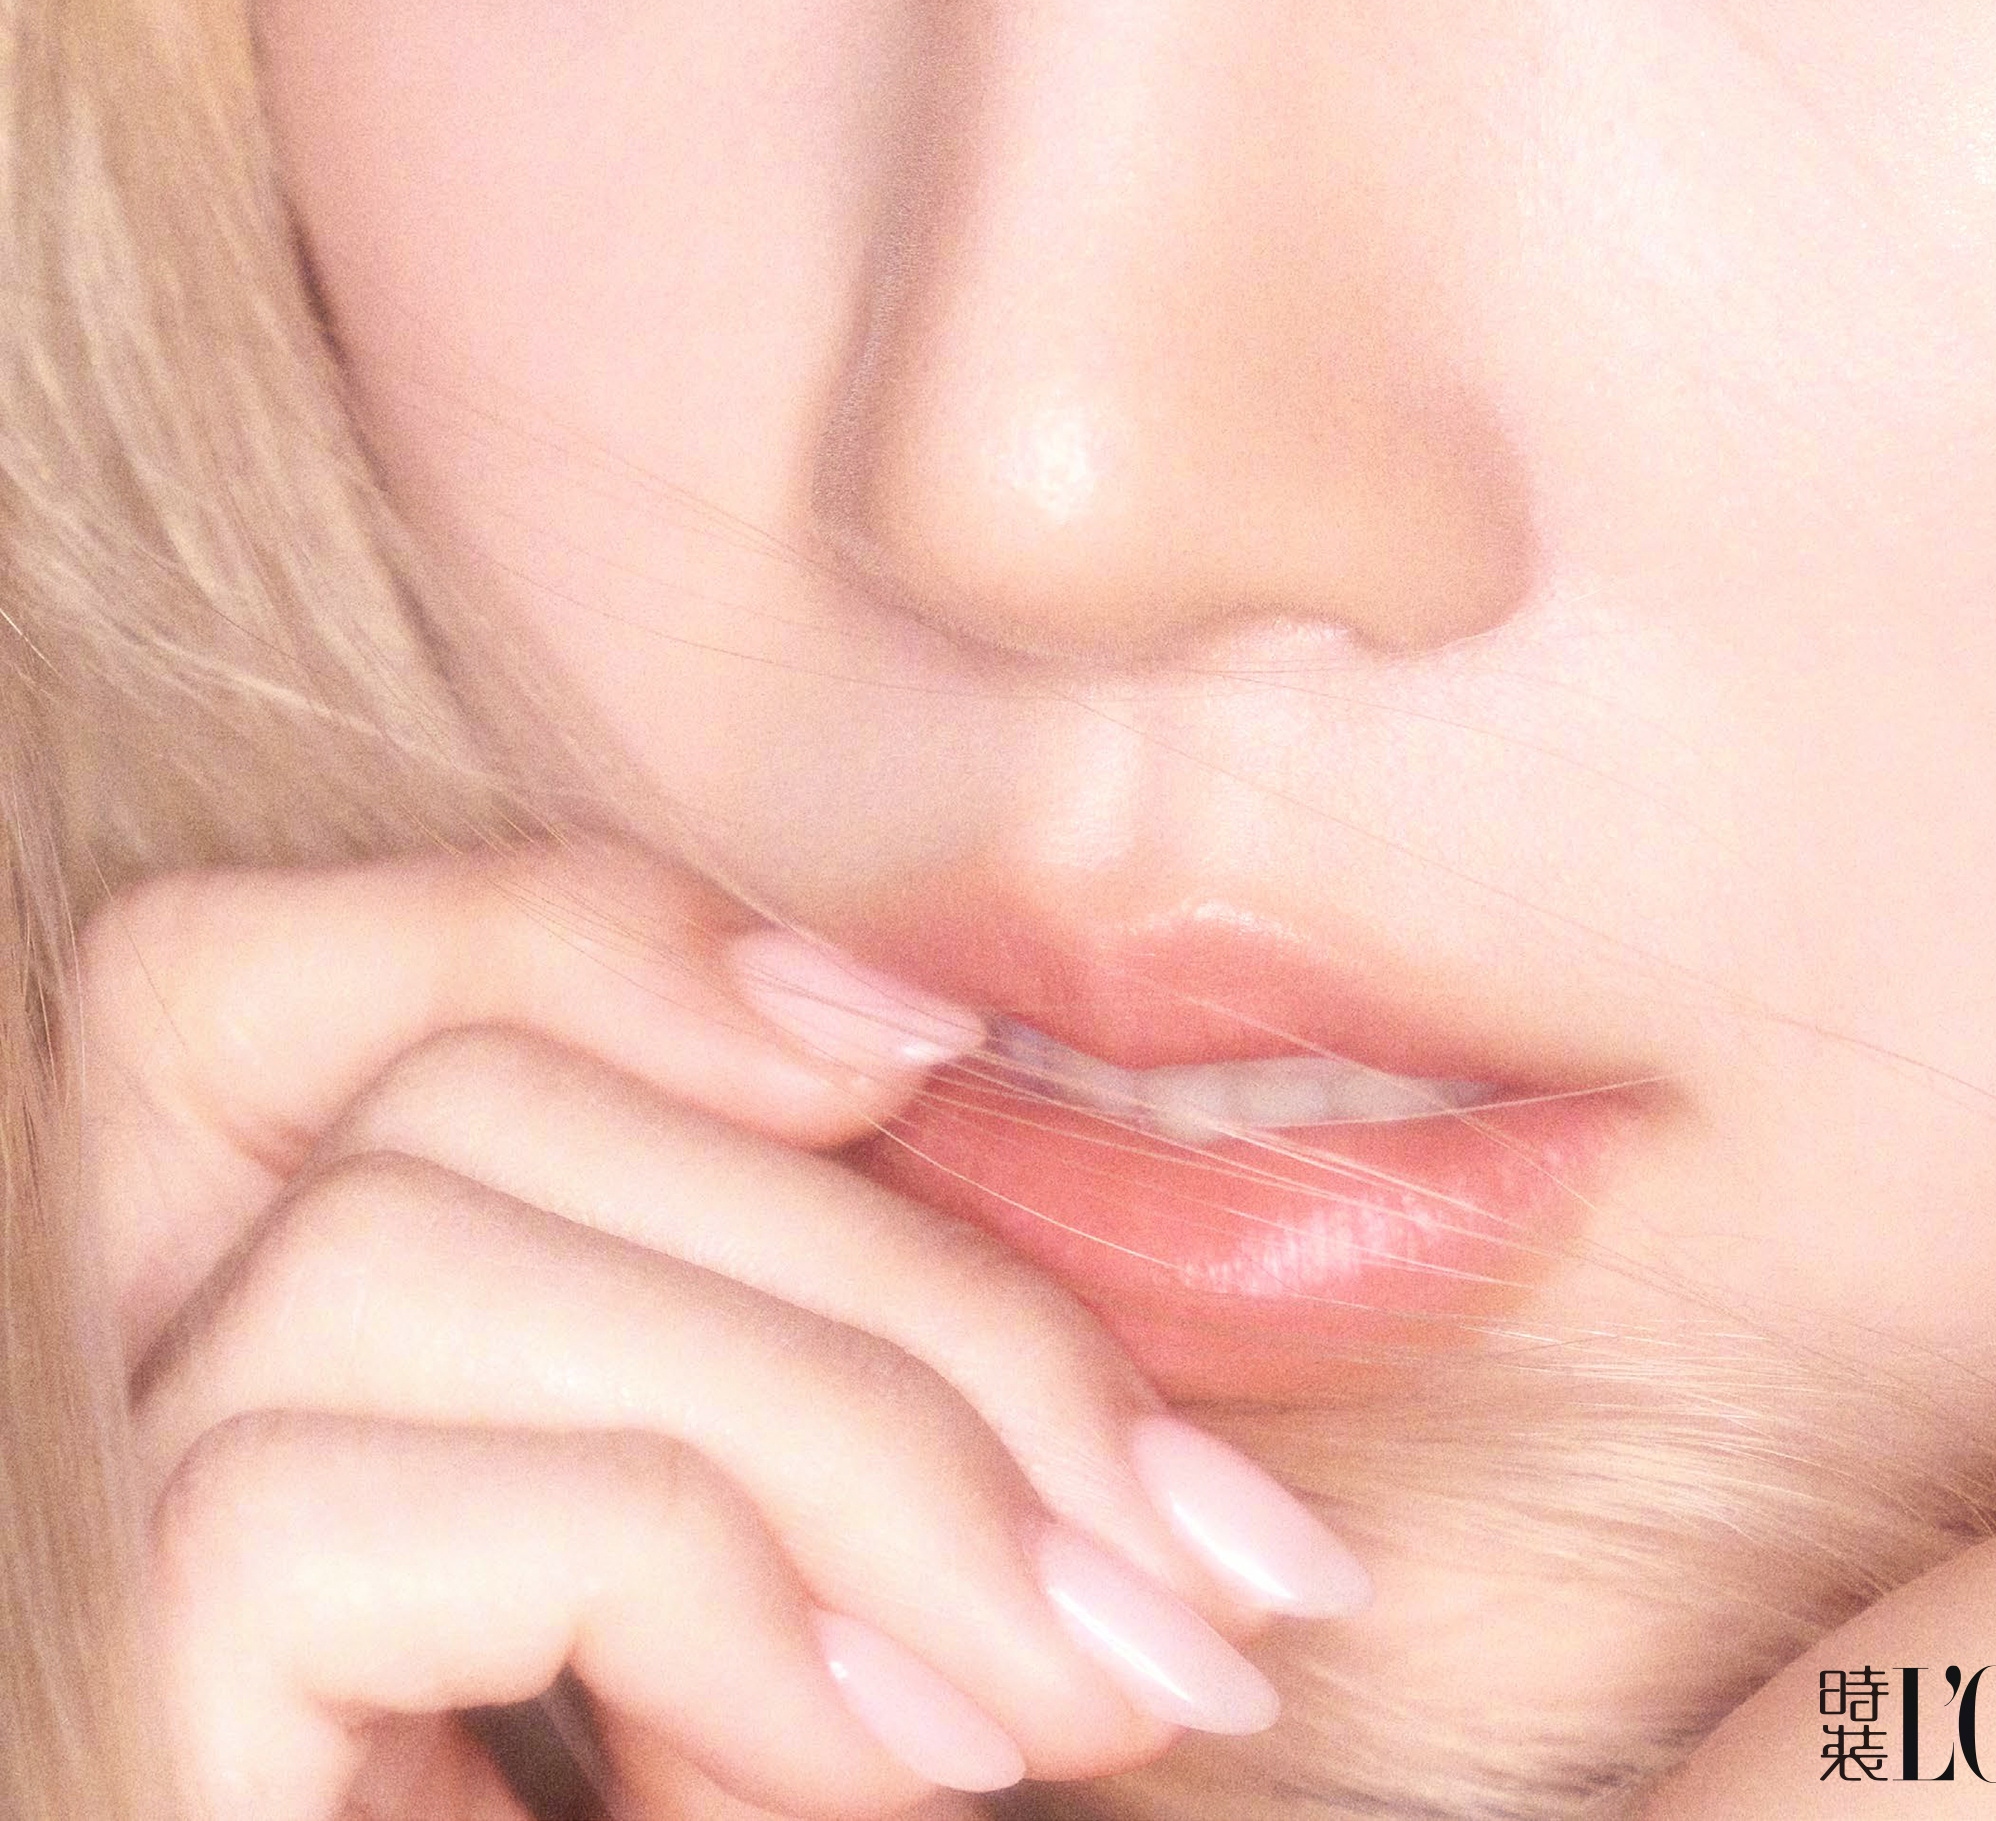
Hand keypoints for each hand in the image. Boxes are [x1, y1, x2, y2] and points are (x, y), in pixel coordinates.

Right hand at [75, 840, 1369, 1818]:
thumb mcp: (816, 1608)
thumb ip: (816, 1361)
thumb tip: (927, 1044)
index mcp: (301, 1346)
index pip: (363, 985)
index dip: (623, 940)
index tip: (933, 1048)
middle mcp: (119, 1410)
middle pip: (474, 1092)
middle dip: (897, 1279)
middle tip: (1200, 1551)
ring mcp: (78, 1558)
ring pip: (416, 1238)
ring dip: (837, 1426)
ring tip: (1070, 1694)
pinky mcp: (98, 1698)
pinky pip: (320, 1490)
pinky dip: (682, 1578)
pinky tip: (884, 1776)